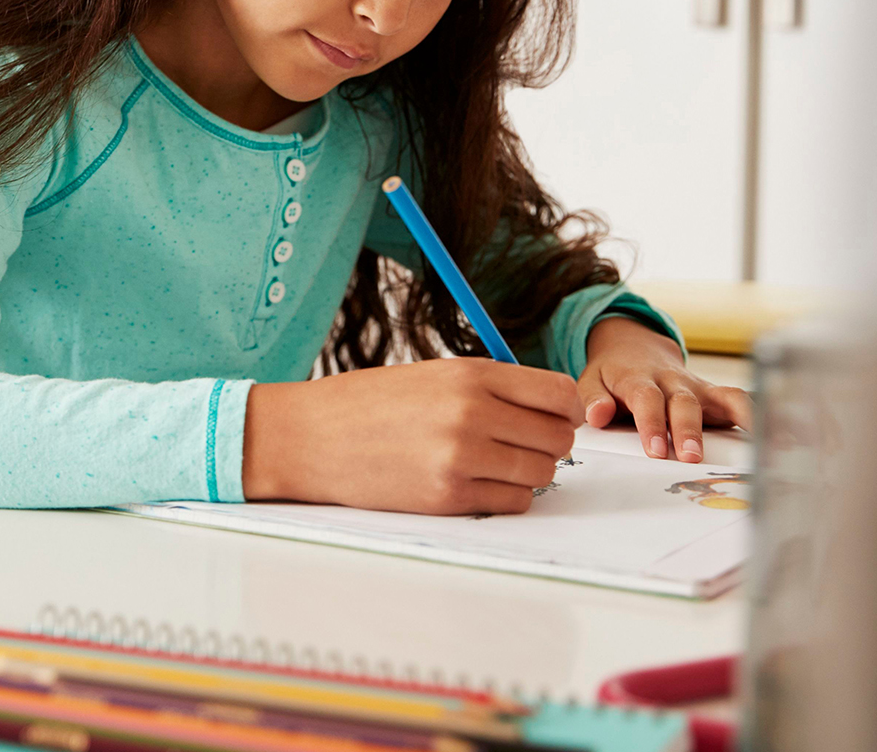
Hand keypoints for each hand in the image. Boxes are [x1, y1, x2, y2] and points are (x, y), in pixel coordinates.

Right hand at [243, 359, 582, 515]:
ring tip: (493, 464)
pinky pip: (513, 502)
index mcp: (470, 375)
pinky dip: (505, 496)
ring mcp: (461, 458)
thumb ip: (491, 389)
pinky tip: (476, 483)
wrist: (310, 437)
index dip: (566, 410)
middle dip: (549, 443)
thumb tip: (552, 413)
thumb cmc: (369, 405)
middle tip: (521, 444)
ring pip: (542, 473)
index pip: (559, 394)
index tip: (555, 418)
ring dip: (528, 472)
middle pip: (558, 438)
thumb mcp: (434, 376)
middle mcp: (471, 413)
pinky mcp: (448, 497)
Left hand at [577, 318, 752, 462]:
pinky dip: (759, 416)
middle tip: (691, 457)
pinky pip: (741, 400)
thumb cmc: (612, 374)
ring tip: (748, 451)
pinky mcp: (715, 393)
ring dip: (734, 422)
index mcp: (639, 379)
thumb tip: (598, 415)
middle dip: (689, 429)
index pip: (647, 400)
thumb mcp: (592, 380)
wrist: (634, 347)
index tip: (656, 450)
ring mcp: (697, 386)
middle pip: (684, 403)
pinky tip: (780, 437)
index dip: (653, 423)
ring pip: (721, 399)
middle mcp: (673, 381)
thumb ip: (593, 399)